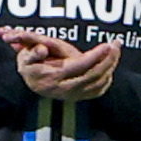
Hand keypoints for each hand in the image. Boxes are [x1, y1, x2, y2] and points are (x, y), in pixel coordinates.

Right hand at [4, 27, 121, 102]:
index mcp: (54, 77)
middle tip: (116, 44)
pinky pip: (99, 90)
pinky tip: (111, 64)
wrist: (30, 83)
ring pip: (99, 83)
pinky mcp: (80, 97)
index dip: (95, 56)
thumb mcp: (24, 58)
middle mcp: (65, 89)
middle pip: (94, 75)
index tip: (106, 45)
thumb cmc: (30, 66)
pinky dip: (108, 77)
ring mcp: (74, 95)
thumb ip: (32, 53)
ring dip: (111, 66)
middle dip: (108, 59)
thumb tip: (41, 49)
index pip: (79, 66)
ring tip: (116, 49)